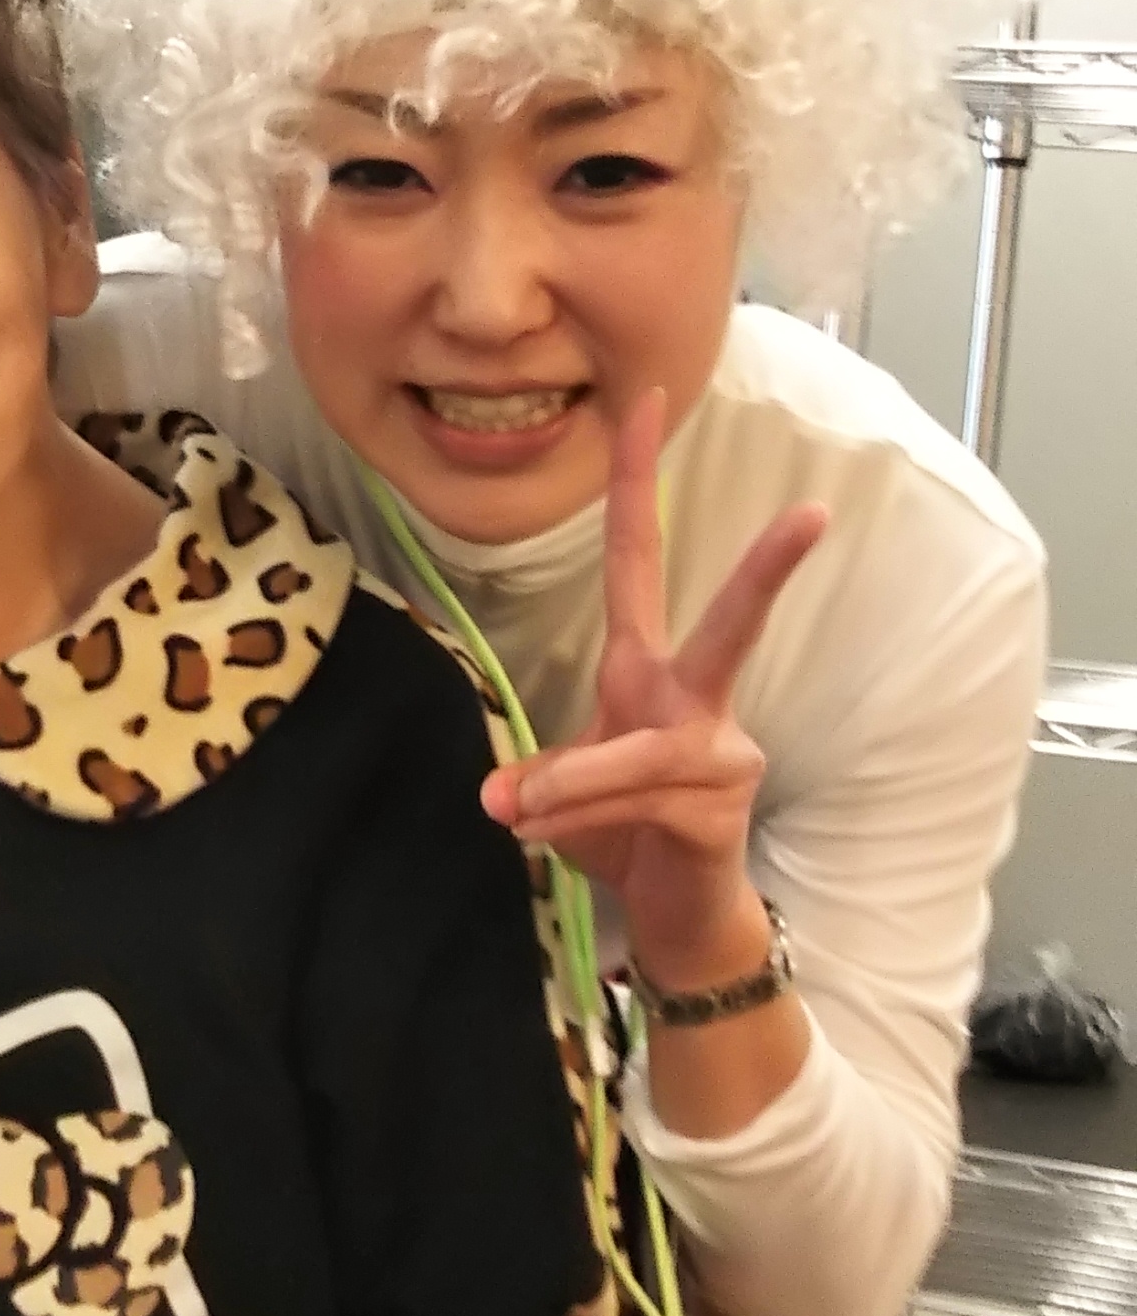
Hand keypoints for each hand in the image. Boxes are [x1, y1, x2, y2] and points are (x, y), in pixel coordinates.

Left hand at [480, 389, 825, 988]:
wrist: (675, 915)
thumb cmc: (621, 833)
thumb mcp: (564, 789)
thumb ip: (543, 775)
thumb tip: (502, 797)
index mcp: (647, 669)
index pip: (640, 557)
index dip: (639, 480)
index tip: (646, 400)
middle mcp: (694, 699)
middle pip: (732, 621)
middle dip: (768, 569)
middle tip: (813, 514)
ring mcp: (719, 751)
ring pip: (634, 752)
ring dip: (566, 788)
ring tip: (512, 815)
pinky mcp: (721, 807)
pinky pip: (636, 802)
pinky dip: (581, 818)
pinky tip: (546, 841)